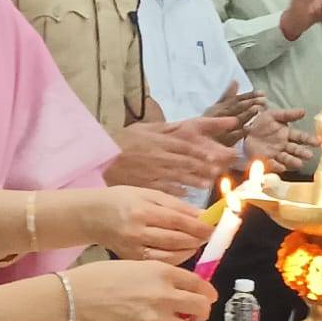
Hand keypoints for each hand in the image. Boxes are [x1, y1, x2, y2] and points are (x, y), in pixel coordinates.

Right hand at [67, 260, 217, 320]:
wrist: (77, 299)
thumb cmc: (101, 277)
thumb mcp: (136, 266)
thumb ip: (160, 277)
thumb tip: (178, 289)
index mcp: (163, 273)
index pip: (198, 284)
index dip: (207, 292)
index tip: (208, 297)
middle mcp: (165, 296)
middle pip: (201, 308)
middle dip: (202, 312)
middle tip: (197, 315)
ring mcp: (156, 320)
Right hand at [92, 186, 212, 263]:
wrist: (92, 216)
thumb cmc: (121, 200)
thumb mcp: (148, 195)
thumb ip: (176, 205)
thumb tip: (203, 215)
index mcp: (142, 211)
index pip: (177, 220)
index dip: (198, 226)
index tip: (212, 228)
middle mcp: (137, 232)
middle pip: (176, 240)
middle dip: (197, 239)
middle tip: (208, 237)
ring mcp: (133, 249)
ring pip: (170, 255)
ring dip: (189, 251)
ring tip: (195, 244)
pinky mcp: (131, 260)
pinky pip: (160, 263)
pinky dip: (175, 261)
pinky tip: (181, 254)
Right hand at [105, 118, 237, 195]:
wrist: (102, 158)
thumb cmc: (124, 141)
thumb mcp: (145, 128)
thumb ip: (166, 129)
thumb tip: (187, 126)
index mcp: (160, 141)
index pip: (185, 146)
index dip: (201, 151)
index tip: (216, 156)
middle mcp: (159, 156)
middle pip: (186, 162)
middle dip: (203, 167)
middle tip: (219, 171)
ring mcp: (153, 172)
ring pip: (178, 177)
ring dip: (194, 181)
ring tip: (207, 184)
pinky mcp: (146, 185)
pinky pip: (165, 190)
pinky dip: (177, 192)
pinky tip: (186, 194)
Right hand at [202, 81, 267, 144]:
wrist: (199, 139)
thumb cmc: (210, 121)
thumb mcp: (217, 106)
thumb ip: (228, 94)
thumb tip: (235, 81)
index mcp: (221, 106)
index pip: (238, 98)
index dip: (250, 95)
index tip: (262, 93)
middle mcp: (222, 114)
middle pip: (238, 107)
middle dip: (250, 102)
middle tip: (263, 100)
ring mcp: (223, 126)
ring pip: (237, 119)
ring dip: (247, 114)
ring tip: (257, 109)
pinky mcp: (225, 140)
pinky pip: (234, 135)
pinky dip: (242, 131)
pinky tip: (249, 128)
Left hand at [245, 107, 313, 173]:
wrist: (244, 131)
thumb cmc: (260, 123)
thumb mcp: (273, 115)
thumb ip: (288, 114)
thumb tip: (303, 111)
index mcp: (287, 134)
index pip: (301, 137)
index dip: (310, 140)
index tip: (318, 142)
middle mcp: (284, 145)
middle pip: (296, 150)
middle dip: (303, 153)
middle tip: (309, 155)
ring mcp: (276, 154)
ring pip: (287, 158)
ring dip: (293, 161)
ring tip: (300, 163)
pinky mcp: (267, 160)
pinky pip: (274, 164)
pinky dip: (278, 166)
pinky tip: (283, 167)